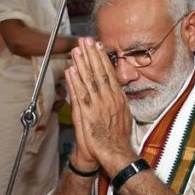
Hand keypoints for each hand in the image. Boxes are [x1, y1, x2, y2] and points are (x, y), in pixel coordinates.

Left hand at [65, 38, 132, 171]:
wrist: (115, 153)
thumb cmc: (118, 138)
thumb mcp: (124, 115)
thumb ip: (118, 100)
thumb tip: (115, 88)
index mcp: (118, 98)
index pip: (109, 74)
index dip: (102, 59)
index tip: (97, 46)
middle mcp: (108, 99)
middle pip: (99, 73)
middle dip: (91, 56)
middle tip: (85, 41)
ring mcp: (98, 106)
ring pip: (89, 81)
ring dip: (82, 64)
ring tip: (76, 51)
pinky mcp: (87, 114)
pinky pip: (80, 95)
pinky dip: (74, 82)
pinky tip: (70, 71)